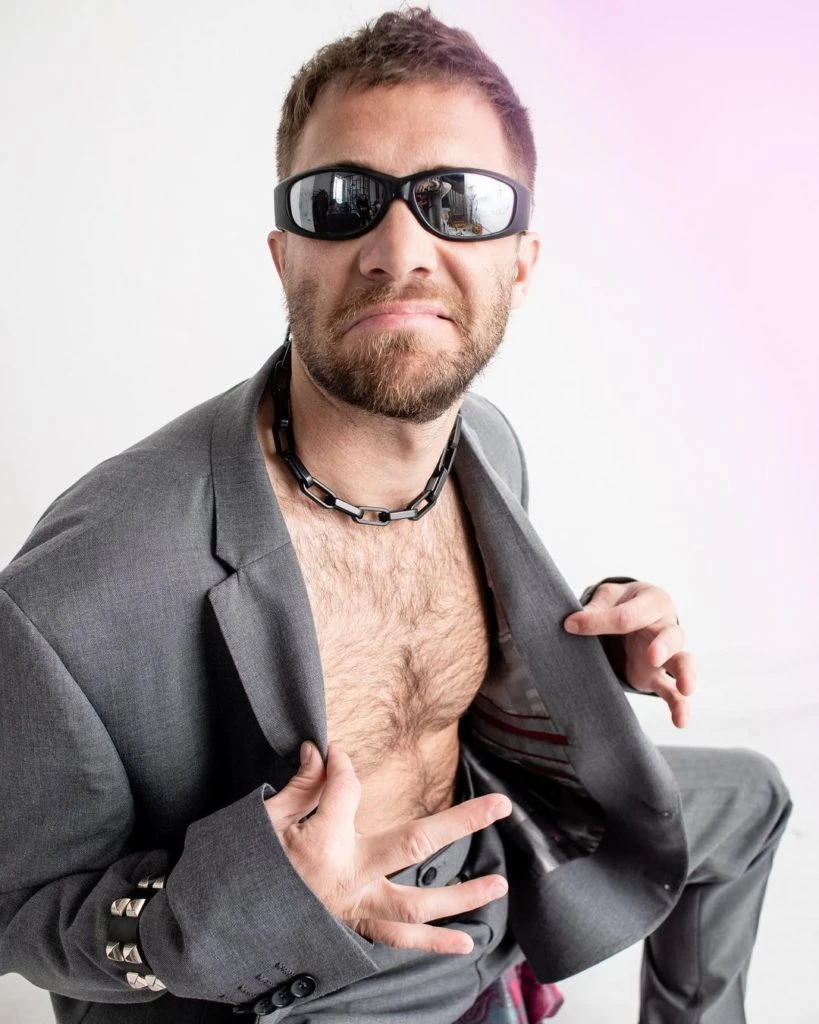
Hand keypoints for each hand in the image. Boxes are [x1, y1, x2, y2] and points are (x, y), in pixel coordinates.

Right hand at [264, 741, 511, 954]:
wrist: (226, 925)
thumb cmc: (243, 867)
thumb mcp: (262, 820)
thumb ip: (301, 786)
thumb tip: (322, 751)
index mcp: (323, 842)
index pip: (347, 787)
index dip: (340, 763)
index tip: (332, 752)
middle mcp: (350, 876)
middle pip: (417, 843)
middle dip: (462, 822)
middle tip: (500, 807)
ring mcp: (355, 906)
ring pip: (418, 905)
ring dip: (462, 896)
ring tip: (499, 885)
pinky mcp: (353, 927)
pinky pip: (397, 941)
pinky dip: (431, 944)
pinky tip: (464, 944)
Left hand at [563, 580, 697, 727]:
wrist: (631, 615)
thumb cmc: (620, 603)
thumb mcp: (608, 597)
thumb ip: (596, 607)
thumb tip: (574, 621)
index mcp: (653, 601)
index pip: (629, 615)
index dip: (599, 622)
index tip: (570, 626)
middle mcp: (666, 627)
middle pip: (671, 636)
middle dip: (662, 646)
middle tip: (652, 657)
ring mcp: (667, 655)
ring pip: (683, 663)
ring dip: (684, 675)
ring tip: (685, 688)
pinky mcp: (659, 677)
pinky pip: (674, 692)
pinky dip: (679, 706)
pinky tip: (680, 721)